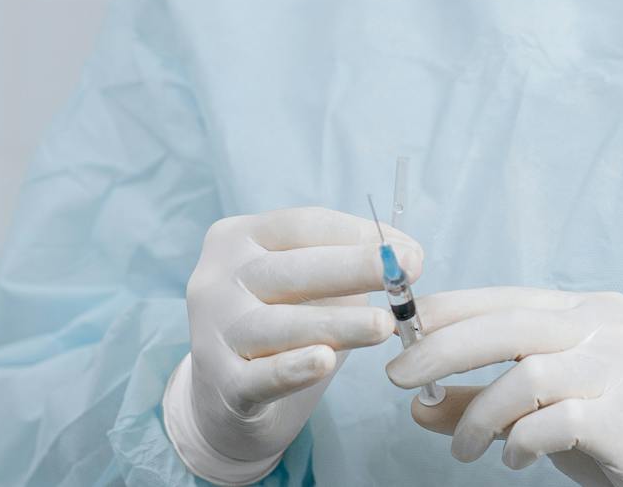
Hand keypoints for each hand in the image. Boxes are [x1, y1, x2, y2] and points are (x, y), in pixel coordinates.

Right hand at [169, 207, 423, 478]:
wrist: (222, 396)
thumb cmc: (276, 324)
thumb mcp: (304, 286)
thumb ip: (345, 268)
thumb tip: (407, 255)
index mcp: (237, 239)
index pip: (302, 226)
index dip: (357, 235)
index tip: (409, 250)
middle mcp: (216, 279)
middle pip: (292, 269)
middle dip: (355, 268)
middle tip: (407, 271)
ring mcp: (213, 332)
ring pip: (281, 324)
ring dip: (338, 323)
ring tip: (384, 324)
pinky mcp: (220, 384)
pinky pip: (260, 376)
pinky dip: (293, 368)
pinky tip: (325, 362)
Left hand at [385, 287, 622, 486]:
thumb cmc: (622, 436)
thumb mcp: (549, 412)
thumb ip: (487, 403)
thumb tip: (417, 405)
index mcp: (589, 312)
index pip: (506, 298)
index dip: (448, 309)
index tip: (399, 327)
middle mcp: (606, 327)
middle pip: (507, 324)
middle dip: (442, 348)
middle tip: (396, 377)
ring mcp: (621, 367)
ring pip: (526, 374)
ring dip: (479, 415)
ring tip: (465, 451)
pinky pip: (553, 420)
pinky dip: (519, 440)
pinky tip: (512, 458)